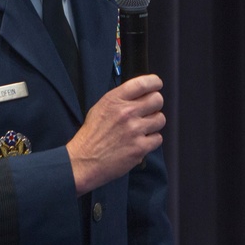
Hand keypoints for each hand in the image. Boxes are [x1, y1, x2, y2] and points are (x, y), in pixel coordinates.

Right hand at [65, 74, 165, 193]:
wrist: (83, 161)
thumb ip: (120, 99)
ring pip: (160, 119)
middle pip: (157, 100)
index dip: (154, 83)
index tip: (157, 85)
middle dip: (155, 105)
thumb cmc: (91, 135)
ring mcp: (134, 130)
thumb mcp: (100, 108)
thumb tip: (140, 94)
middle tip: (148, 111)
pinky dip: (151, 141)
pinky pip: (158, 138)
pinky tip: (140, 141)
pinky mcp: (140, 147)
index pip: (143, 83)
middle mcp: (126, 112)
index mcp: (114, 100)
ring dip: (154, 124)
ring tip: (143, 129)